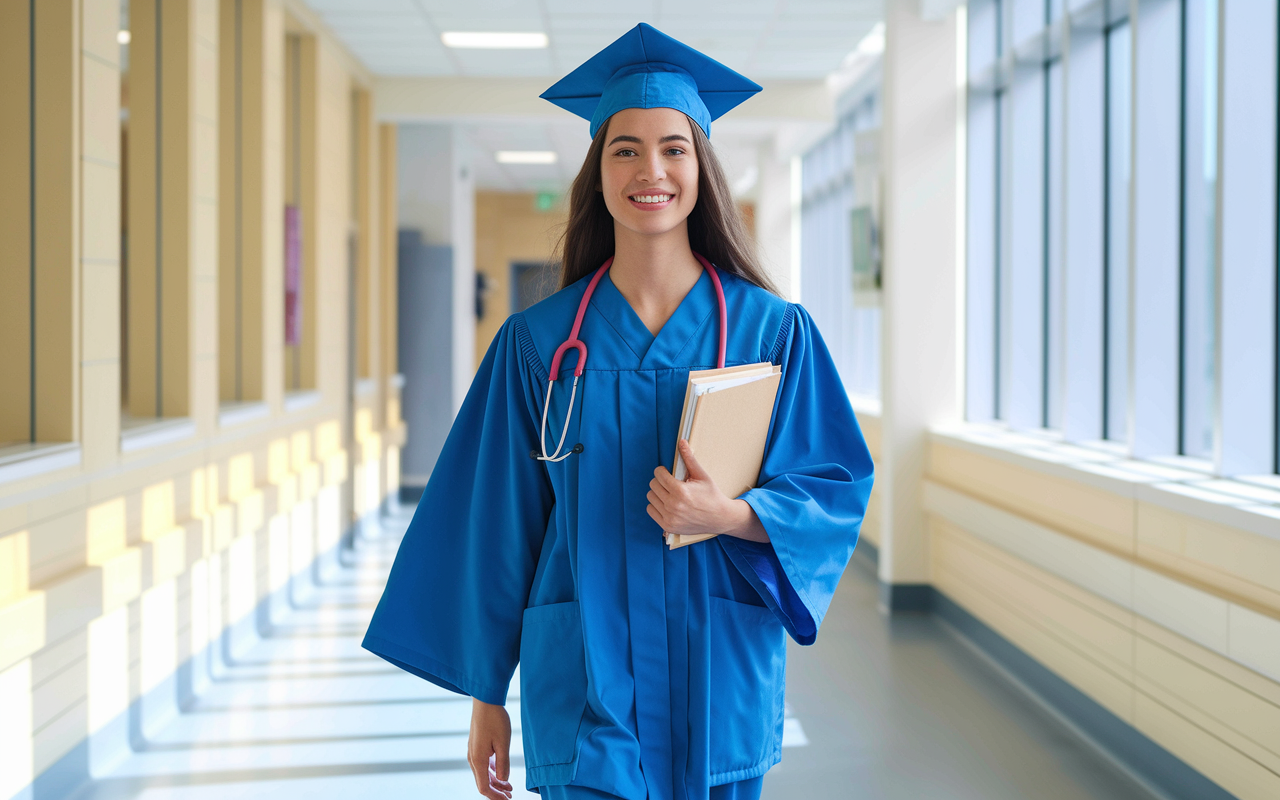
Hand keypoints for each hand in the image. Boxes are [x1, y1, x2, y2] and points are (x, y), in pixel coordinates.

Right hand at [467, 698, 512, 798]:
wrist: (485, 701)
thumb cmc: (495, 720)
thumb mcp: (503, 743)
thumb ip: (503, 764)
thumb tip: (502, 780)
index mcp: (478, 760)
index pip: (484, 787)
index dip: (495, 797)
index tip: (507, 799)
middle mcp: (472, 758)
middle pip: (482, 782)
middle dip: (496, 791)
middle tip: (510, 796)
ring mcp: (473, 751)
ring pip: (483, 774)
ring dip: (495, 782)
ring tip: (509, 787)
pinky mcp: (476, 746)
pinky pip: (483, 764)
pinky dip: (492, 772)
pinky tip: (502, 773)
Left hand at [647, 440, 768, 541]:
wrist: (720, 518)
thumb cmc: (712, 495)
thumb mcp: (702, 475)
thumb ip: (689, 459)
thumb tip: (681, 442)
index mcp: (681, 491)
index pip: (658, 475)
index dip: (662, 470)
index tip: (667, 472)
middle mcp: (673, 505)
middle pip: (653, 485)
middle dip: (660, 481)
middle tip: (670, 482)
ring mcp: (670, 517)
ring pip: (650, 497)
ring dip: (658, 493)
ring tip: (669, 493)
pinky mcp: (668, 526)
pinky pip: (651, 510)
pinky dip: (656, 505)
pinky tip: (667, 503)